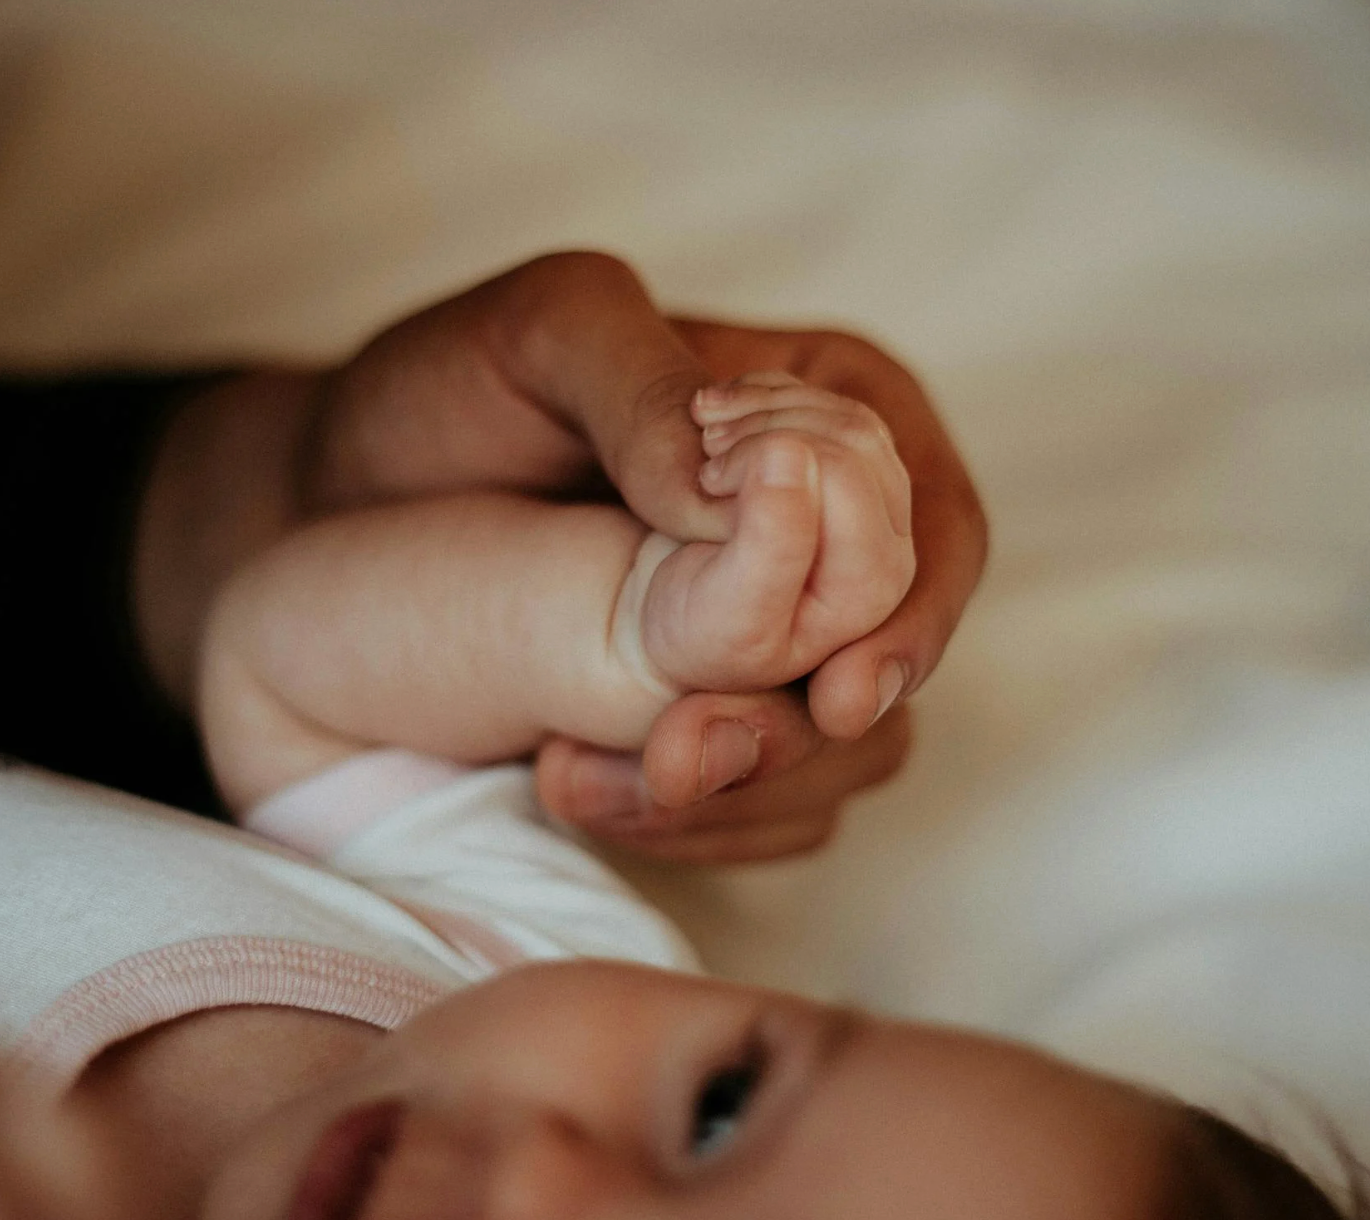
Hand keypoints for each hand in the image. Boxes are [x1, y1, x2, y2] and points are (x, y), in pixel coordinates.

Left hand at [297, 251, 983, 860]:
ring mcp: (774, 639)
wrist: (344, 506)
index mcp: (830, 417)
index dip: (912, 623)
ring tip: (590, 786)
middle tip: (681, 763)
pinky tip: (593, 798)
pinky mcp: (716, 716)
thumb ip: (642, 383)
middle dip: (801, 734)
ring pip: (834, 756)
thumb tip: (728, 493)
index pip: (934, 530)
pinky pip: (761, 803)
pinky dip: (695, 824)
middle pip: (888, 663)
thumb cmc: (448, 396)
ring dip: (739, 795)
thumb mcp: (538, 333)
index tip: (840, 696)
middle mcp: (823, 537)